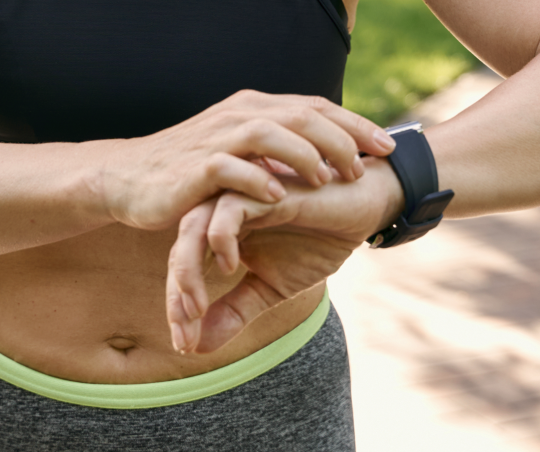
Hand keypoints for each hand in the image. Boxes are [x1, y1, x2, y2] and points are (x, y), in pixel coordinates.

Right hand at [94, 91, 395, 231]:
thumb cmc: (190, 170)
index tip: (389, 145)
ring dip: (305, 154)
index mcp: (254, 108)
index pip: (315, 107)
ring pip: (271, 133)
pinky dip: (259, 178)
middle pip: (302, 114)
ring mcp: (216, 138)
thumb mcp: (240, 150)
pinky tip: (281, 195)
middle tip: (370, 163)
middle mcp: (239, 115)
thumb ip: (277, 148)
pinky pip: (232, 168)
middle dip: (342, 136)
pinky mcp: (194, 167)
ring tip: (331, 178)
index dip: (355, 124)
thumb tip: (327, 155)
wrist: (129, 178)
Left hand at [163, 157, 404, 354]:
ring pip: (193, 226)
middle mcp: (223, 211)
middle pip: (180, 248)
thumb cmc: (316, 242)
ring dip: (188, 270)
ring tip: (196, 308)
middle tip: (185, 334)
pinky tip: (232, 266)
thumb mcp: (271, 287)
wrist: (361, 211)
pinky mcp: (265, 190)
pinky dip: (220, 238)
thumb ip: (235, 311)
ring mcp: (241, 197)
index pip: (183, 265)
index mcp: (221, 231)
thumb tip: (197, 349)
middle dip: (178, 294)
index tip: (185, 345)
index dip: (179, 307)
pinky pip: (228, 208)